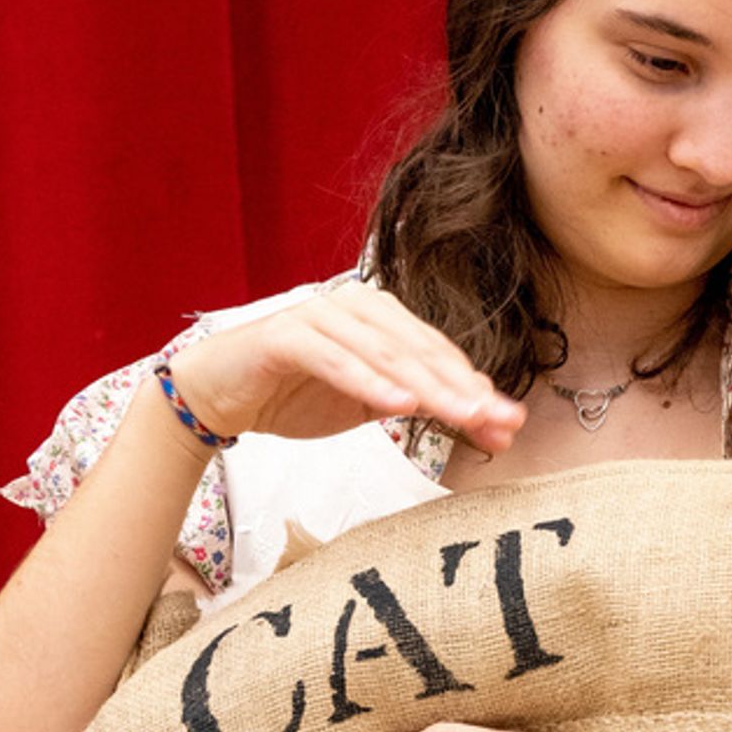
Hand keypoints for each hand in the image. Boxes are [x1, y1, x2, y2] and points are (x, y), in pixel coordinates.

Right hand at [167, 283, 525, 452]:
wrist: (221, 393)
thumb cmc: (296, 392)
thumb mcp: (370, 403)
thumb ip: (421, 404)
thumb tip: (487, 420)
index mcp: (382, 316)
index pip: (439, 355)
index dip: (476, 389)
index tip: (509, 425)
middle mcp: (356, 306)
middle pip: (420, 352)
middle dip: (462, 390)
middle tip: (495, 421)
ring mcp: (321, 316)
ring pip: (385, 354)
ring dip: (426, 387)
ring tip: (461, 414)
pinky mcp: (287, 336)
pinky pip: (336, 360)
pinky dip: (368, 381)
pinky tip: (397, 404)